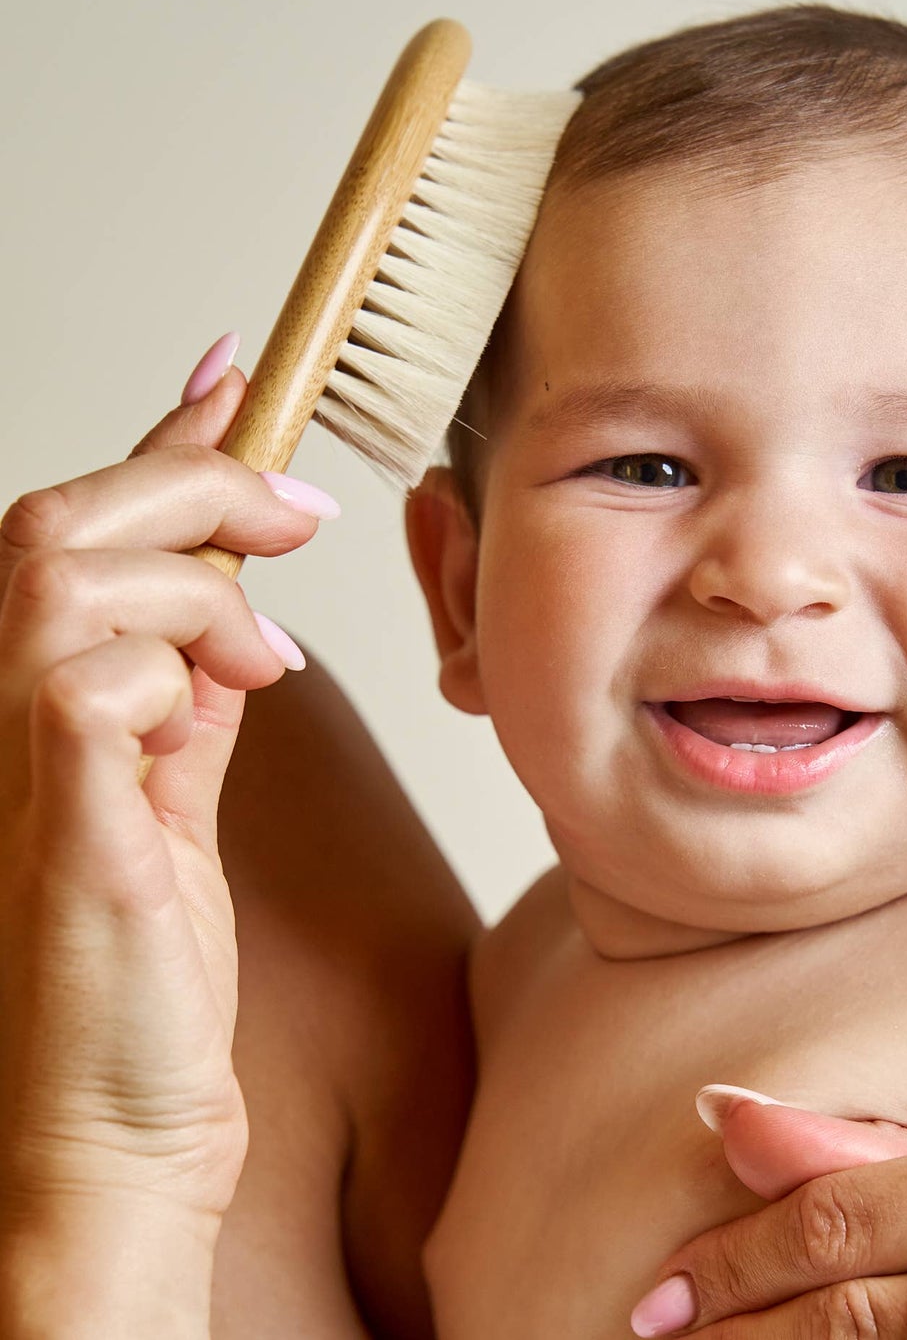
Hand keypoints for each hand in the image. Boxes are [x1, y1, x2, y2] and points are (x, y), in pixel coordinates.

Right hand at [0, 338, 333, 1322]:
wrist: (120, 1115)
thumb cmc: (141, 966)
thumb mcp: (178, 788)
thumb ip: (195, 688)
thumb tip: (239, 598)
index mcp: (38, 694)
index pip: (93, 529)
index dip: (162, 438)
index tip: (232, 371)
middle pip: (66, 516)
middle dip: (198, 483)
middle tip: (299, 512)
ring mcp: (7, 754)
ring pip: (73, 569)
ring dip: (196, 586)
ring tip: (261, 658)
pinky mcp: (52, 809)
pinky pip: (90, 673)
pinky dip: (177, 665)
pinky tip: (223, 705)